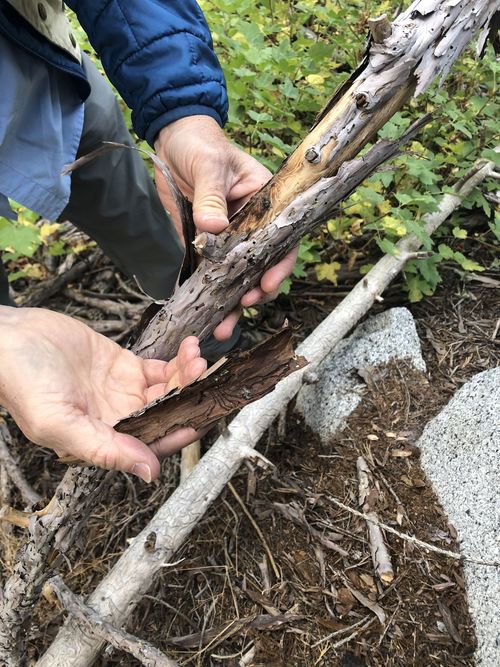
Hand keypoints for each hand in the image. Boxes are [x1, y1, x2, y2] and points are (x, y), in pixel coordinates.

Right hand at [0, 307, 206, 481]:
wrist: (9, 340)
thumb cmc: (23, 384)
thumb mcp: (59, 423)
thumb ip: (104, 449)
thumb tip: (149, 473)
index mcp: (104, 440)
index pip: (153, 445)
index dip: (179, 433)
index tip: (201, 417)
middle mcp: (119, 418)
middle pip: (168, 415)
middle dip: (190, 398)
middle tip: (205, 377)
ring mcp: (123, 391)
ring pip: (168, 390)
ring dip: (187, 376)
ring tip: (198, 357)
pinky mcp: (123, 364)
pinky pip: (159, 367)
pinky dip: (177, 360)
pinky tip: (188, 348)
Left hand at [155, 116, 297, 340]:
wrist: (172, 138)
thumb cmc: (201, 144)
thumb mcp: (210, 166)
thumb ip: (211, 198)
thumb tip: (213, 229)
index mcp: (264, 207)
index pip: (281, 241)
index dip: (279, 266)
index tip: (266, 284)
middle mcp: (249, 229)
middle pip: (259, 268)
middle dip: (254, 293)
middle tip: (243, 306)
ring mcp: (225, 241)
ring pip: (233, 279)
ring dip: (229, 304)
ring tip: (221, 327)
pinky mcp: (201, 246)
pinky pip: (205, 275)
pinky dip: (204, 296)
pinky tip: (200, 314)